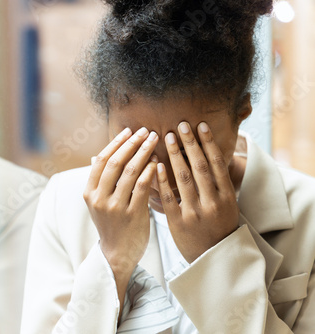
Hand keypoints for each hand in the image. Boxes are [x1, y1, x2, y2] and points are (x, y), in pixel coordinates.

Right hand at [84, 127, 158, 274]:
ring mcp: (114, 207)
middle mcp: (99, 198)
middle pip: (115, 163)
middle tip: (146, 131)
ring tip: (155, 140)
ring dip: (144, 152)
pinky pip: (142, 187)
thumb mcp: (98, 203)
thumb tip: (96, 156)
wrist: (116, 255)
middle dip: (132, 143)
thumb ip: (99, 181)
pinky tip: (157, 161)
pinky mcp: (131, 215)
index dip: (115, 144)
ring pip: (130, 172)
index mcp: (89, 192)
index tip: (129, 131)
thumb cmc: (111, 225)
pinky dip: (150, 171)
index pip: (101, 160)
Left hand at [156, 122, 238, 262]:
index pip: (216, 164)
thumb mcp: (227, 205)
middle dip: (190, 143)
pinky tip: (156, 163)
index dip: (208, 143)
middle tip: (180, 124)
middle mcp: (212, 203)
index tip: (200, 125)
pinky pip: (168, 196)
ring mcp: (194, 212)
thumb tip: (207, 154)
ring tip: (167, 137)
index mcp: (227, 197)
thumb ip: (218, 183)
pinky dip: (162, 179)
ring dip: (174, 155)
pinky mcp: (177, 221)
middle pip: (199, 166)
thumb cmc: (219, 227)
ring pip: (183, 178)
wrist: (212, 258)